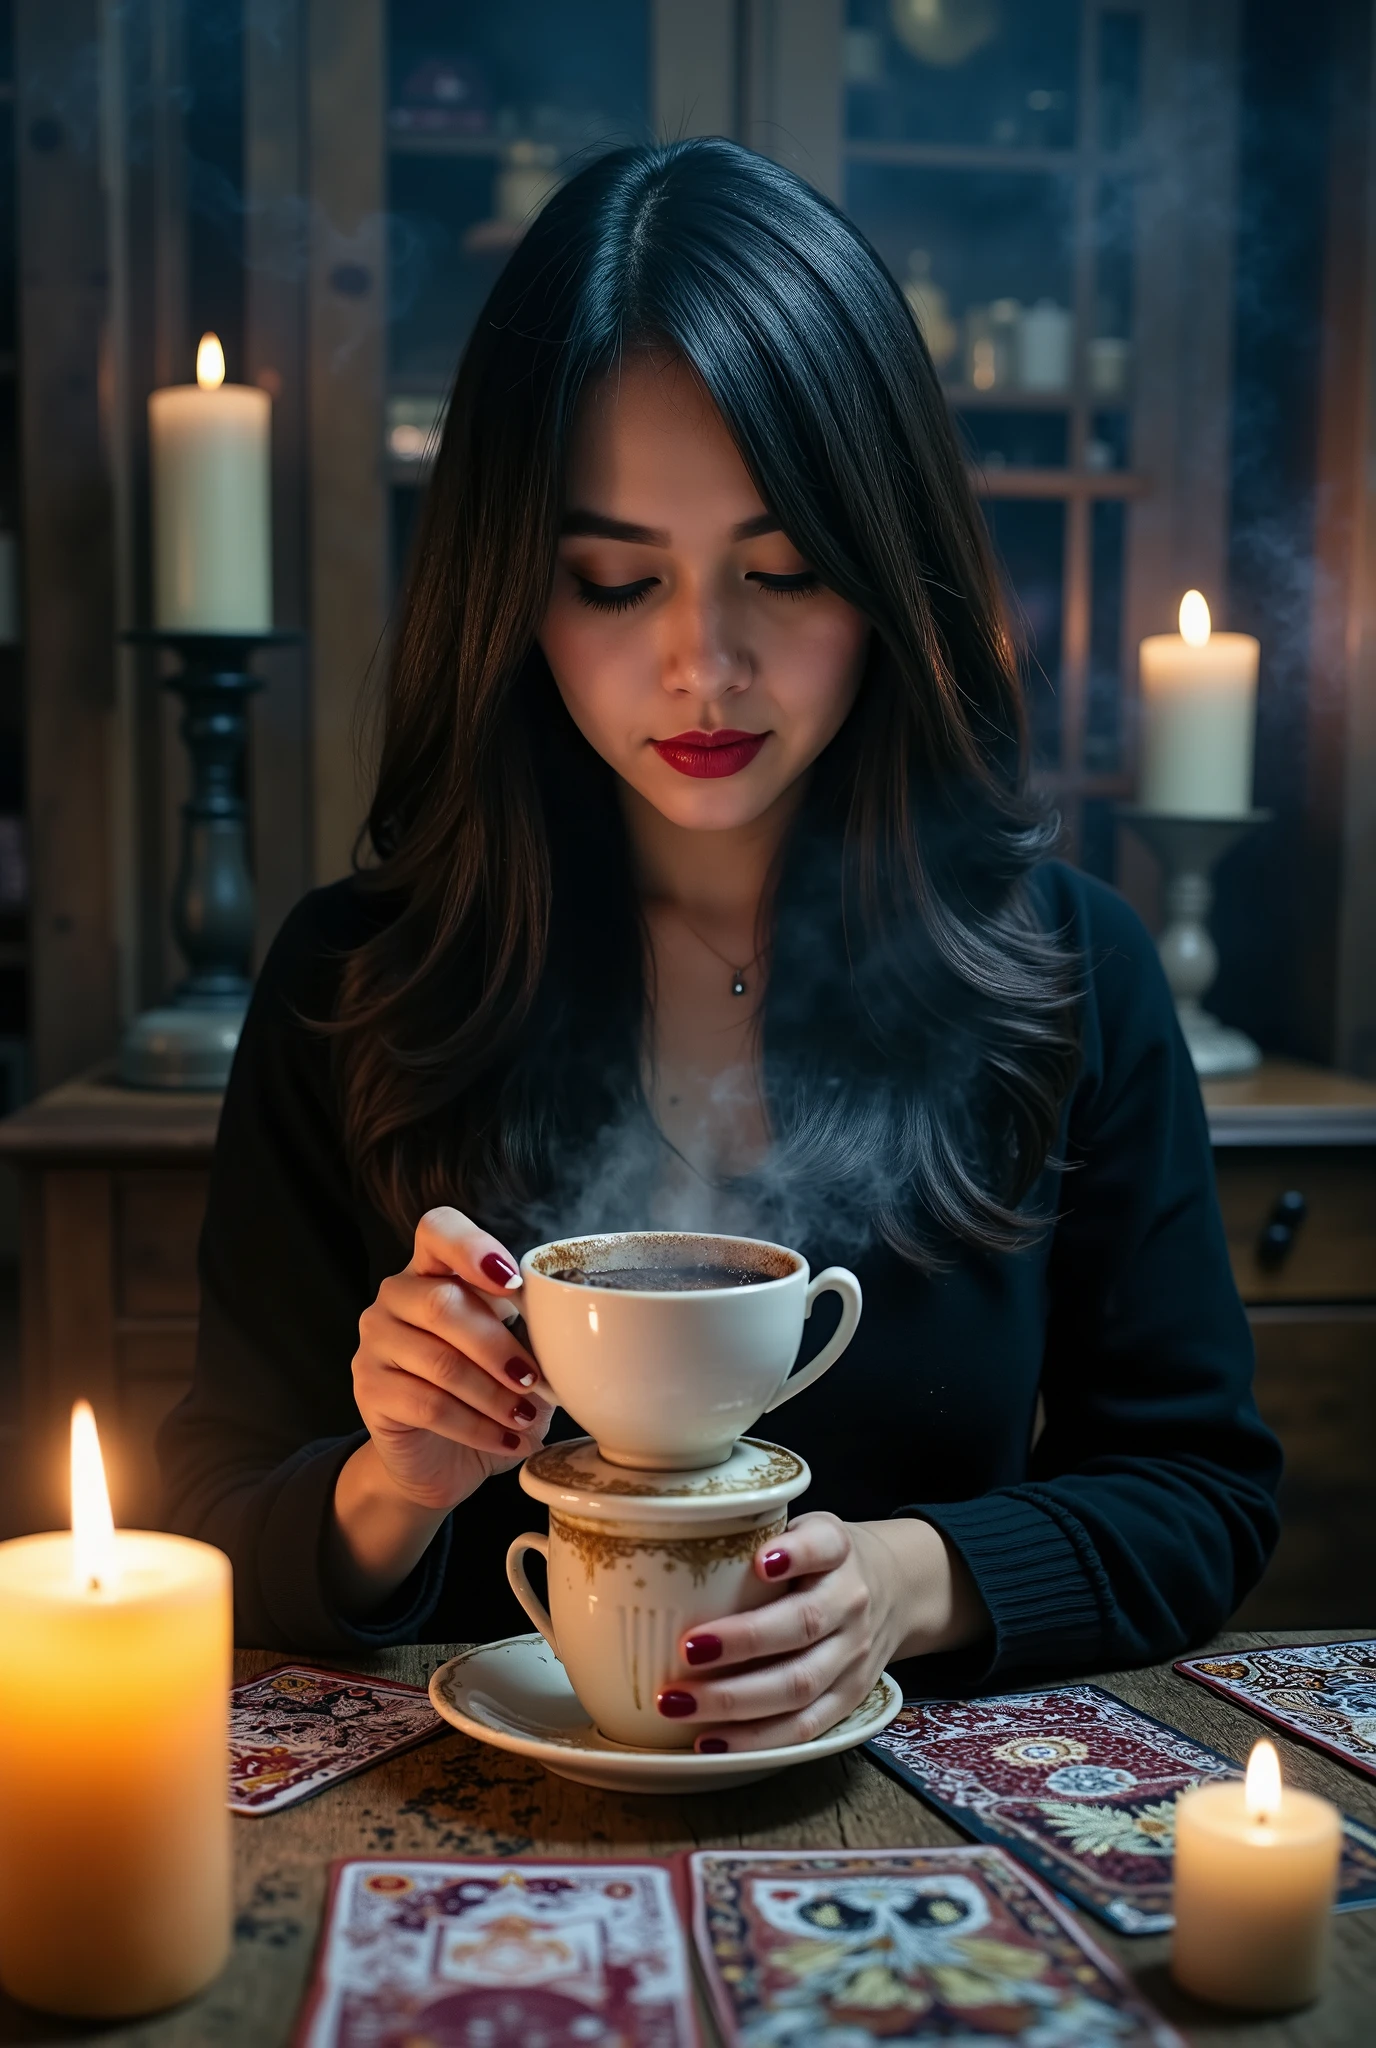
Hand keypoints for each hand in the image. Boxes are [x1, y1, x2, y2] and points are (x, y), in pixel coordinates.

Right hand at [350, 1206, 554, 1513]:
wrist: (440, 1456)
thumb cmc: (486, 1391)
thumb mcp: (516, 1353)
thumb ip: (534, 1331)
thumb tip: (572, 1332)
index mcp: (434, 1269)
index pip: (438, 1229)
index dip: (473, 1248)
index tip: (513, 1283)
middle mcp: (397, 1296)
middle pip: (442, 1303)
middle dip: (497, 1346)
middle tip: (534, 1380)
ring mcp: (376, 1341)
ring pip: (438, 1361)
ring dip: (492, 1394)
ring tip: (527, 1417)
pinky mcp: (369, 1389)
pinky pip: (427, 1405)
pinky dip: (476, 1426)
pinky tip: (506, 1440)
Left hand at [655, 1512, 987, 1752]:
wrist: (895, 1590)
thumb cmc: (821, 1560)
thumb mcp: (803, 1528)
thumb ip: (757, 1535)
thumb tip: (671, 1548)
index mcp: (838, 1550)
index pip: (823, 1546)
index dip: (795, 1554)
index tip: (759, 1562)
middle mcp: (851, 1602)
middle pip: (803, 1625)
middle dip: (742, 1642)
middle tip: (686, 1649)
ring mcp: (854, 1655)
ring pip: (800, 1685)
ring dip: (736, 1700)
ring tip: (680, 1703)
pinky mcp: (850, 1699)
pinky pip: (805, 1728)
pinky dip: (756, 1738)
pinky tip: (712, 1739)